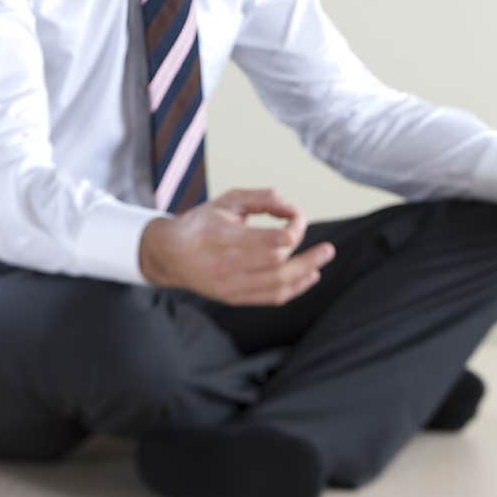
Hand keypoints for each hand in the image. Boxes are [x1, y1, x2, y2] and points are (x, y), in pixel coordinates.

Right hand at [138, 186, 335, 303]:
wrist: (169, 255)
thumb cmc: (201, 223)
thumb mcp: (225, 201)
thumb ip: (259, 198)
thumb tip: (288, 203)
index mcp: (219, 236)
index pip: (262, 241)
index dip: (288, 233)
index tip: (297, 218)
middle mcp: (223, 264)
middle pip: (275, 265)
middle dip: (306, 255)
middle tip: (328, 248)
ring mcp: (228, 286)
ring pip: (275, 285)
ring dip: (305, 273)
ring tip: (323, 259)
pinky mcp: (232, 298)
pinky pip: (269, 298)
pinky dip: (293, 289)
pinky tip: (310, 276)